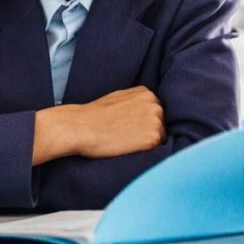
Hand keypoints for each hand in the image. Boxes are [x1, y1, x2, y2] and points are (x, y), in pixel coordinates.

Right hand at [33, 86, 163, 163]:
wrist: (82, 127)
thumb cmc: (95, 114)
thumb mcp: (118, 97)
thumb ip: (135, 100)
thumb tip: (145, 109)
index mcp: (146, 93)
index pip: (155, 110)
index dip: (143, 121)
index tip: (130, 126)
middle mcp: (155, 104)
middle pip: (161, 122)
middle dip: (148, 130)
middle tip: (127, 135)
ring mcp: (155, 120)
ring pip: (161, 136)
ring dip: (148, 141)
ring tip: (127, 142)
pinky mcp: (153, 138)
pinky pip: (157, 148)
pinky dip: (146, 151)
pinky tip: (130, 148)